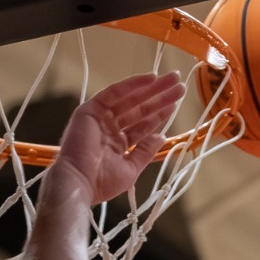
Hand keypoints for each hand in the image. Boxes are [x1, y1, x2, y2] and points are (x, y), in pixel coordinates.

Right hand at [47, 73, 185, 205]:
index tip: (175, 104)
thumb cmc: (102, 181)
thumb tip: (160, 137)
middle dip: (159, 97)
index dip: (159, 114)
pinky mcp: (91, 109)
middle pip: (139, 108)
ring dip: (152, 88)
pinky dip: (133, 84)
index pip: (142, 125)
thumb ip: (145, 151)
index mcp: (117, 143)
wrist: (81, 182)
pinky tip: (151, 77)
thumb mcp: (131, 168)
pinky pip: (115, 92)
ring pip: (130, 98)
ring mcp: (100, 118)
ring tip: (173, 78)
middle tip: (179, 85)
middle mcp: (109, 128)